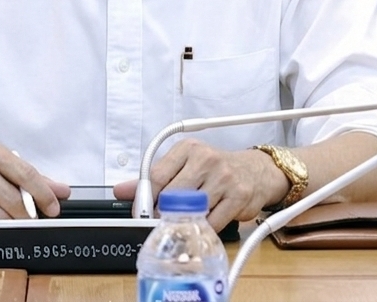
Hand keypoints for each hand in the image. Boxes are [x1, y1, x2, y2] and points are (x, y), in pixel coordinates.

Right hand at [0, 140, 69, 230]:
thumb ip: (32, 177)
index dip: (43, 194)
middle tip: (35, 221)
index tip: (53, 208)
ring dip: (13, 226)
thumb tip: (62, 190)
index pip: (25, 174)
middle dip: (29, 215)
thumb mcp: (0, 165)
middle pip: (14, 200)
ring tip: (16, 224)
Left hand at [113, 138, 287, 231]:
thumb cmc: (214, 169)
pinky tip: (202, 225)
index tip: (141, 212)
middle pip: (173, 194)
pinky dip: (203, 229)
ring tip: (183, 223)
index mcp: (188, 148)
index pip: (158, 175)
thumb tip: (121, 190)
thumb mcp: (184, 165)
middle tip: (161, 222)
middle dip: (163, 214)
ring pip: (192, 210)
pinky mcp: (238, 197)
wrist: (256, 171)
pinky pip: (212, 222)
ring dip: (185, 222)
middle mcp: (206, 159)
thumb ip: (153, 178)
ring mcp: (224, 177)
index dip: (146, 199)